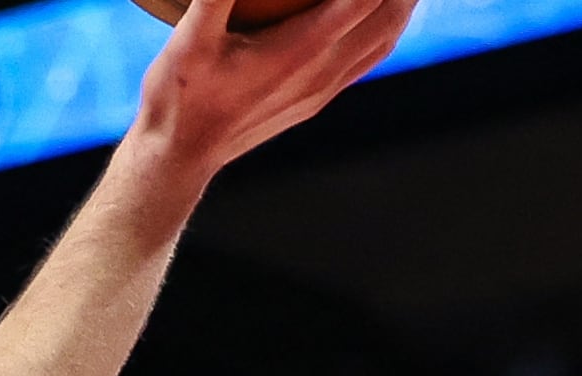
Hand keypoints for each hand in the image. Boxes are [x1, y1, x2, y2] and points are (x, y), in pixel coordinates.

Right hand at [130, 0, 419, 174]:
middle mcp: (321, 72)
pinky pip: (367, 58)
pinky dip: (385, 27)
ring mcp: (323, 89)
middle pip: (387, 16)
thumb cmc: (180, 95)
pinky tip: (378, 9)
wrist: (180, 154)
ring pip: (384, 39)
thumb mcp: (189, 39)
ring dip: (401, 3)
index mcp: (299, 52)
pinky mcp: (317, 98)